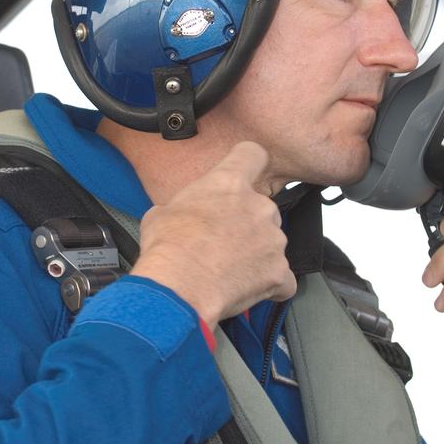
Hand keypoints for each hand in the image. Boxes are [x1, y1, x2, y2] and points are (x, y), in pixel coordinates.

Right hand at [132, 141, 296, 328]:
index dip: (248, 163)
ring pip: (271, 243)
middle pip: (262, 208)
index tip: (245, 173)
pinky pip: (281, 278)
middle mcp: (258, 206)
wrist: (179, 287)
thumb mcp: (161, 213)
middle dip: (248, 224)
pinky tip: (247, 289)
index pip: (252, 154)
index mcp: (229, 183)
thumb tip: (178, 216)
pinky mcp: (279, 270)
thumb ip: (184, 207)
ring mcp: (273, 239)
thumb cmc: (168, 249)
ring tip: (229, 271)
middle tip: (223, 241)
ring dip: (256, 255)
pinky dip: (269, 284)